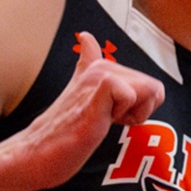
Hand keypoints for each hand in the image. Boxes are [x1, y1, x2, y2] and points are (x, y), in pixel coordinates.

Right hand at [0, 31, 163, 190]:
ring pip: (149, 90)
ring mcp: (97, 79)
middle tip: (105, 122)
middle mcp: (99, 68)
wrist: (37, 154)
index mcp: (96, 67)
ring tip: (104, 122)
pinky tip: (102, 123)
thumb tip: (85, 36)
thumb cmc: (62, 133)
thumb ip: (86, 66)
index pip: (132, 60)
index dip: (132, 88)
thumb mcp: (81, 96)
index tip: (100, 93)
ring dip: (135, 115)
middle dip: (139, 111)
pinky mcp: (98, 93)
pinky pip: (131, 95)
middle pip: (153, 87)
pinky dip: (126, 116)